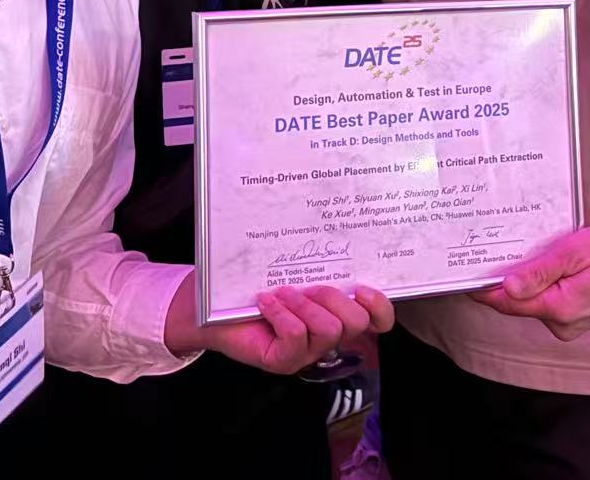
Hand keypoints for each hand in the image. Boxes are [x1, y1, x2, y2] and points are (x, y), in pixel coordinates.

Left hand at [164, 275, 393, 374]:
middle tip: (309, 285)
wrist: (209, 303)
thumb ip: (317, 258)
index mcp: (336, 311)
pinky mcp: (283, 361)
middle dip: (334, 297)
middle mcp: (326, 335)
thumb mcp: (292, 266)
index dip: (380, 307)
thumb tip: (334, 227)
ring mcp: (305, 352)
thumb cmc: (253, 281)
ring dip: (304, 305)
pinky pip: (295, 338)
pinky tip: (266, 302)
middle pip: (356, 323)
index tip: (364, 286)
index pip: (378, 321)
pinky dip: (282, 314)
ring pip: (329, 331)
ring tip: (282, 292)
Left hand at [471, 227, 589, 340]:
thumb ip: (541, 270)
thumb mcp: (577, 252)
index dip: (483, 289)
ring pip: (532, 302)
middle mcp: (559, 323)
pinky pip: (548, 303)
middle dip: (503, 280)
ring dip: (524, 282)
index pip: (507, 303)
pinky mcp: (574, 319)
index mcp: (557, 307)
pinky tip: (545, 267)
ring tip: (521, 254)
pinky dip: (541, 287)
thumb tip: (508, 285)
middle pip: (517, 303)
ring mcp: (568, 324)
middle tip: (489, 252)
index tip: (463, 273)